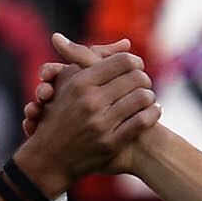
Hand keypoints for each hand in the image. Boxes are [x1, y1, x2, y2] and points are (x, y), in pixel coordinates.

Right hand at [12, 43, 158, 197]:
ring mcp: (100, 124)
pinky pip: (143, 121)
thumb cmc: (59, 115)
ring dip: (149, 97)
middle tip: (144, 83)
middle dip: (144, 80)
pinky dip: (153, 114)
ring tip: (148, 98)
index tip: (135, 67)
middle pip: (137, 78)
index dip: (134, 62)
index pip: (122, 61)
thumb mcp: (67, 83)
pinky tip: (152, 111)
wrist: (48, 159)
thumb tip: (126, 42)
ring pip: (143, 98)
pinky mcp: (111, 143)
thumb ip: (93, 59)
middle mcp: (90, 102)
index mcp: (80, 83)